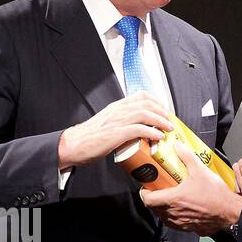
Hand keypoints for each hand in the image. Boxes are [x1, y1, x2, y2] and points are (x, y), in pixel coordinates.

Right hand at [58, 91, 173, 167]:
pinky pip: (139, 129)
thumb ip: (119, 122)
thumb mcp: (105, 123)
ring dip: (161, 121)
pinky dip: (152, 132)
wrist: (72, 145)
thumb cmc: (87, 138)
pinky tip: (158, 137)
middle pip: (147, 104)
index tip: (163, 109)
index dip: (156, 101)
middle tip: (170, 121)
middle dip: (162, 112)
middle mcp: (118, 110)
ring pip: (145, 114)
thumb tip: (133, 129)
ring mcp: (117, 121)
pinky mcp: (116, 134)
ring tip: (168, 129)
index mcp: (116, 107)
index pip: (140, 96)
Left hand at [139, 142, 241, 234]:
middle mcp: (174, 214)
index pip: (148, 200)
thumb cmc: (216, 194)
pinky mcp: (189, 228)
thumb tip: (177, 146)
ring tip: (169, 198)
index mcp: (174, 199)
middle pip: (154, 209)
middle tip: (158, 190)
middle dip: (153, 199)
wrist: (230, 211)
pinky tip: (181, 208)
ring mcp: (181, 223)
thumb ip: (187, 157)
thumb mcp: (200, 171)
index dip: (144, 193)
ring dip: (163, 208)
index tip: (147, 187)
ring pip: (164, 217)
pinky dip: (174, 216)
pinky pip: (175, 224)